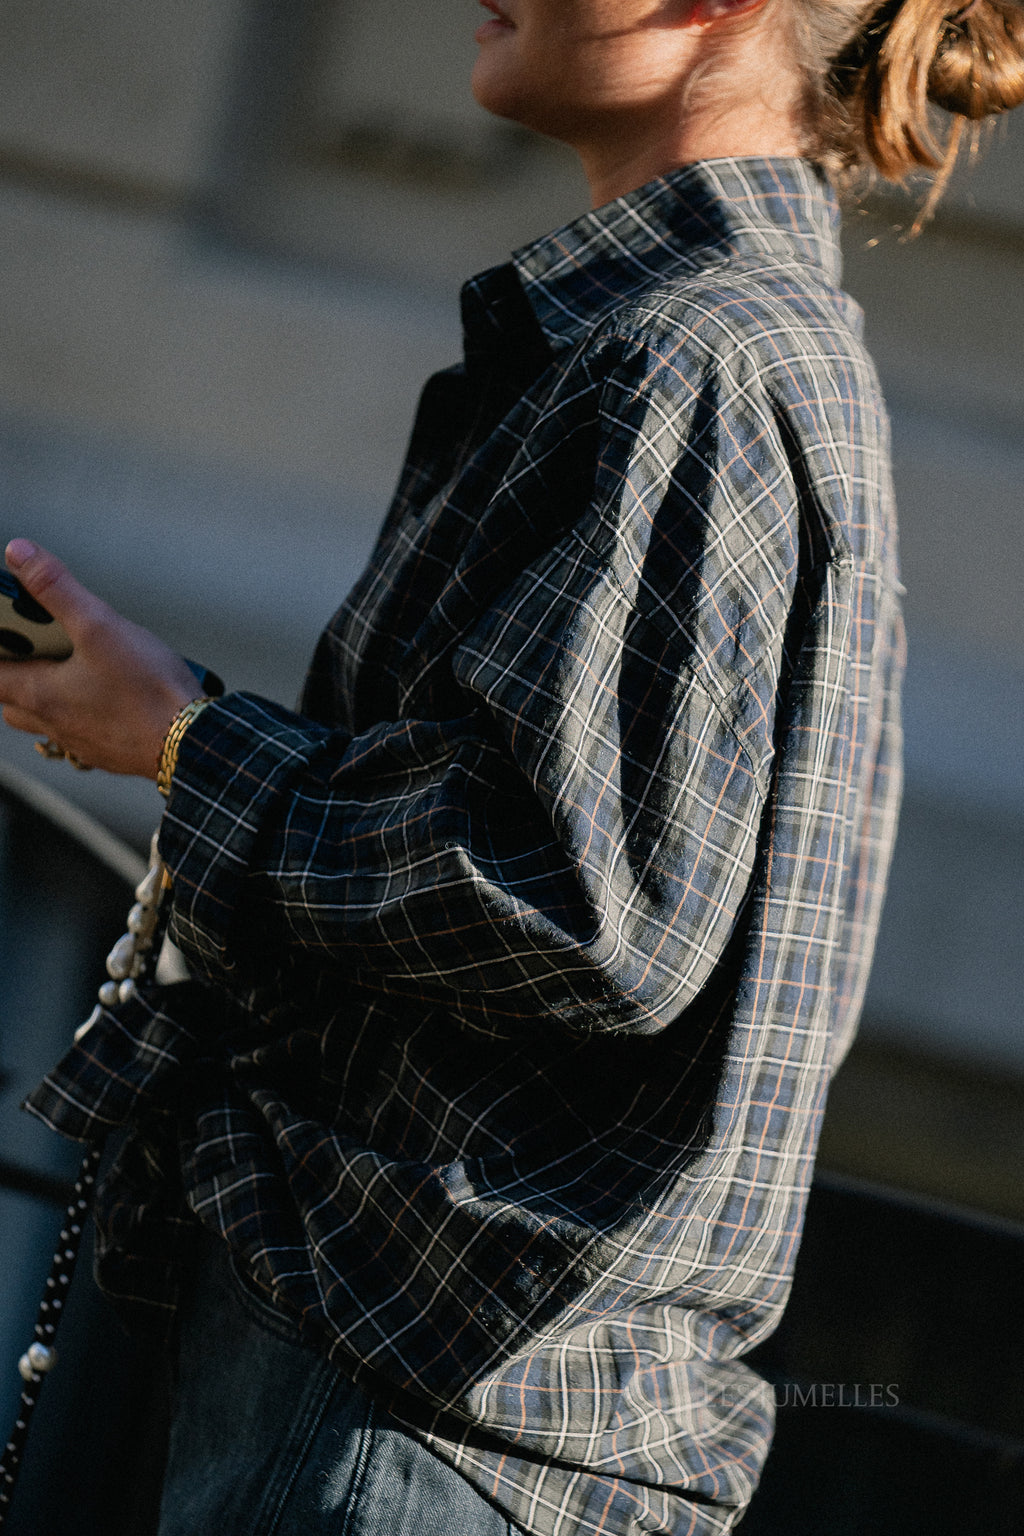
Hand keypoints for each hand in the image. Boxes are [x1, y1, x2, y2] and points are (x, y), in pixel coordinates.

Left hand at [0, 540, 199, 779]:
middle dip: (15, 670)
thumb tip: (20, 554)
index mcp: (38, 695)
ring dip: (46, 692)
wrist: (193, 744)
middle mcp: (52, 723)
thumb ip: (55, 589)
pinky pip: (78, 730)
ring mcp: (79, 741)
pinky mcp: (106, 751)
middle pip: (11, 698)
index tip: (7, 628)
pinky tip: (105, 695)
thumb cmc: (148, 692)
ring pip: (44, 717)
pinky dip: (80, 710)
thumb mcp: (100, 626)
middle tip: (35, 642)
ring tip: (69, 666)